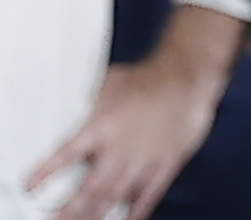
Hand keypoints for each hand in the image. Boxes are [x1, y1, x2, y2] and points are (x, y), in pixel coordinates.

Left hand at [24, 13, 235, 219]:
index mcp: (101, 126)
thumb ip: (93, 104)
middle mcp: (119, 147)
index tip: (29, 187)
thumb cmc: (151, 78)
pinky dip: (137, 211)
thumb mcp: (112, 82)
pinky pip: (149, 195)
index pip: (65, 154)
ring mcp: (143, 159)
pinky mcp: (165, 163)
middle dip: (69, 211)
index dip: (45, 172)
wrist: (188, 76)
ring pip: (114, 196)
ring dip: (95, 215)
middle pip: (88, 188)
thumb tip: (79, 110)